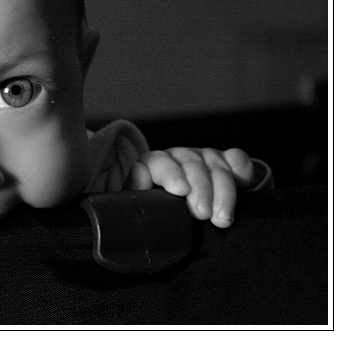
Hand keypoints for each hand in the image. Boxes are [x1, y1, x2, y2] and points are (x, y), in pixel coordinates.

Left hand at [126, 147, 253, 227]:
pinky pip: (237, 159)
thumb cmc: (157, 216)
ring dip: (224, 191)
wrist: (179, 223)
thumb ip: (137, 193)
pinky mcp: (227, 163)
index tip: (180, 191)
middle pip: (191, 164)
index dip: (170, 173)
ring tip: (222, 219)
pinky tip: (244, 183)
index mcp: (153, 165)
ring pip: (215, 165)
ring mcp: (204, 158)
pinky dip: (242, 169)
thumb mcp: (143, 209)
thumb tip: (140, 173)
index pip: (159, 162)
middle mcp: (178, 157)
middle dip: (200, 189)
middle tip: (203, 214)